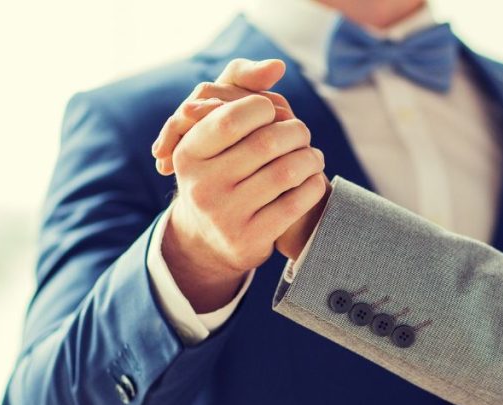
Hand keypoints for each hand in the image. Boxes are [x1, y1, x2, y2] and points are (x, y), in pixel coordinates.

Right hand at [154, 59, 328, 311]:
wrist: (208, 241)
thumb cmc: (220, 171)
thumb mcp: (214, 133)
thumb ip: (239, 89)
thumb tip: (276, 66)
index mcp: (188, 153)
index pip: (230, 119)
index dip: (262, 109)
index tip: (274, 111)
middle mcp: (201, 185)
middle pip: (265, 144)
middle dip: (294, 132)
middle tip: (303, 132)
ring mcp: (224, 215)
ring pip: (284, 173)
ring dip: (310, 159)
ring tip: (314, 156)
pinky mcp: (248, 239)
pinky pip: (294, 205)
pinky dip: (312, 187)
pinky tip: (315, 180)